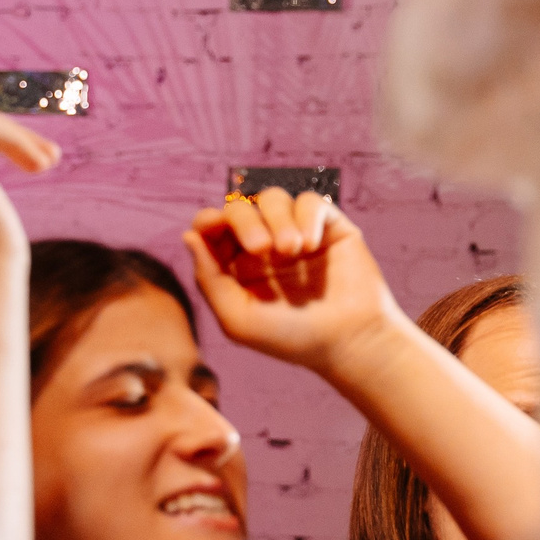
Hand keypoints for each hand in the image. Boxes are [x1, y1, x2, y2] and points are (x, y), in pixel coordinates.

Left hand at [182, 188, 406, 380]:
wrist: (350, 341)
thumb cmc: (293, 337)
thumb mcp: (238, 319)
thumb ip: (209, 279)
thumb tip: (189, 235)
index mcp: (238, 265)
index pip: (214, 227)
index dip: (209, 220)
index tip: (213, 226)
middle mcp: (266, 245)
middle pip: (240, 207)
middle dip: (245, 222)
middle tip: (262, 249)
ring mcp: (297, 233)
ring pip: (273, 198)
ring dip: (277, 219)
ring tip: (292, 250)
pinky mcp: (329, 227)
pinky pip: (310, 201)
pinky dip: (306, 216)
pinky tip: (310, 244)